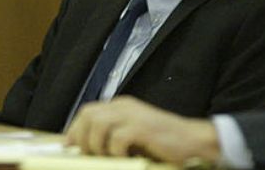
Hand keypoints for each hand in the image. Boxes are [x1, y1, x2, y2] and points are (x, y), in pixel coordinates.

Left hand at [64, 97, 218, 165]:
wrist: (193, 142)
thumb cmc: (163, 143)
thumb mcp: (134, 135)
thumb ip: (113, 135)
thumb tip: (88, 147)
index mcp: (121, 106)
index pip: (87, 111)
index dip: (75, 129)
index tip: (70, 146)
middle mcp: (124, 106)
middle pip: (88, 114)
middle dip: (82, 137)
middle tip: (88, 154)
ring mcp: (134, 115)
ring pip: (98, 124)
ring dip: (97, 145)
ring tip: (108, 157)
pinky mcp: (142, 128)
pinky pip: (117, 138)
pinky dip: (116, 151)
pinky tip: (125, 157)